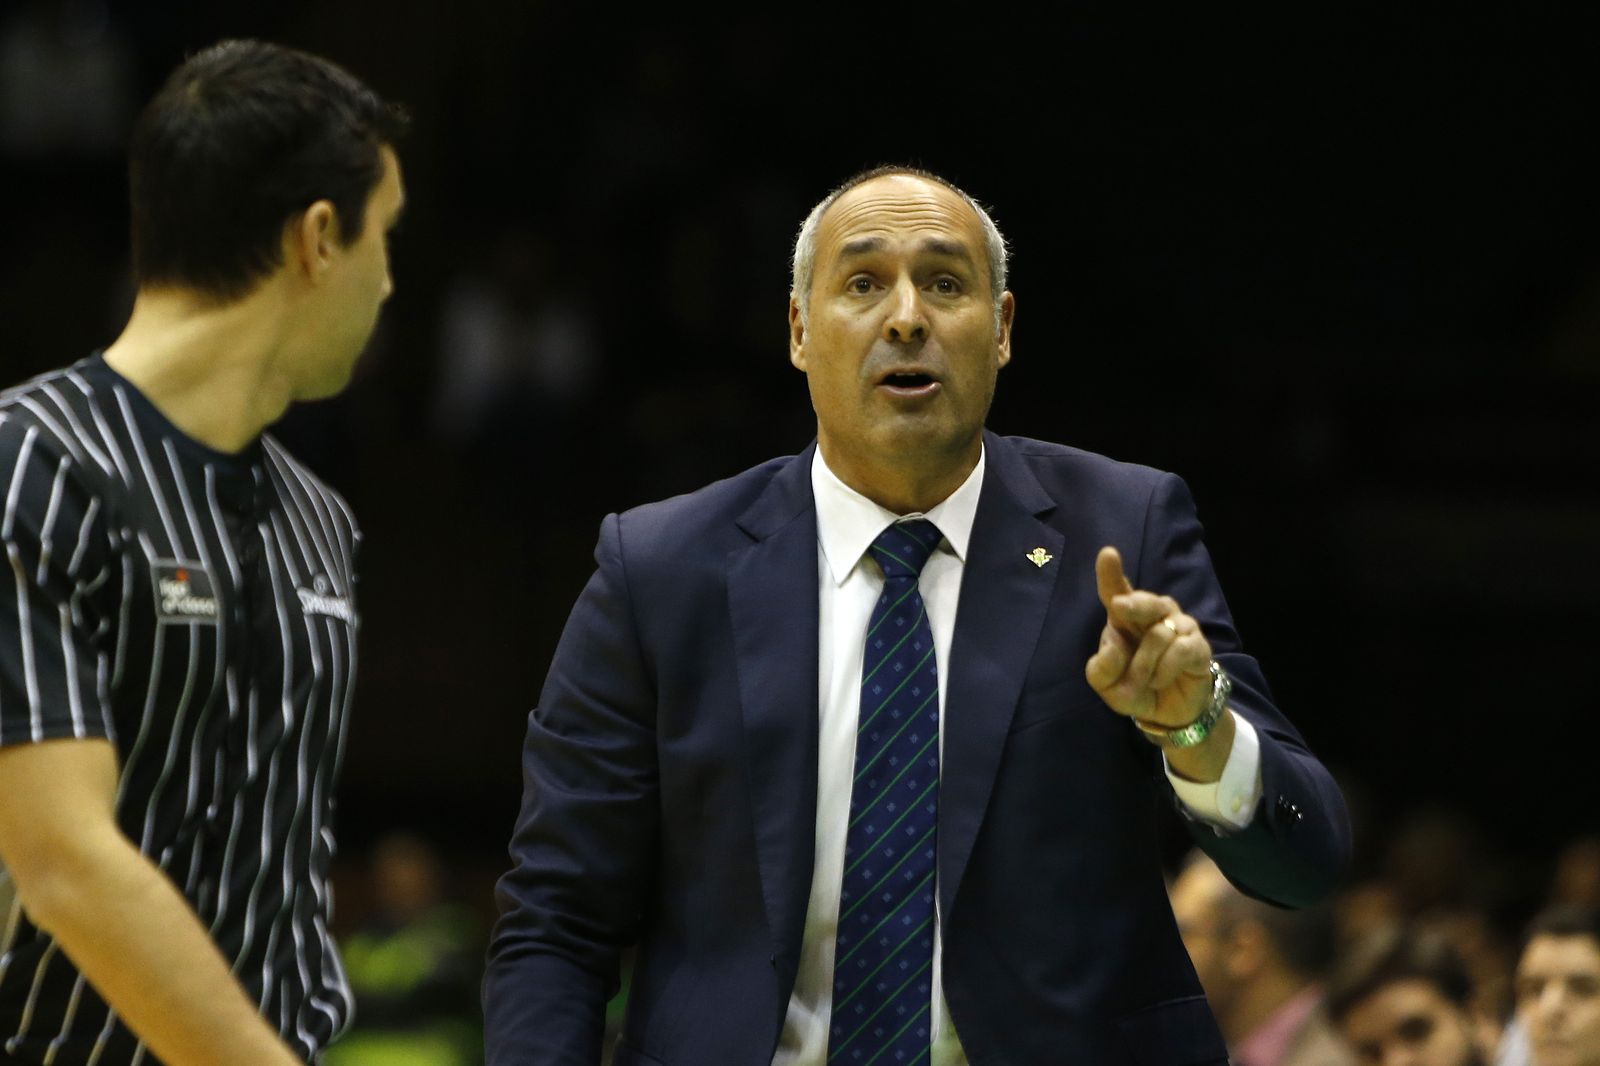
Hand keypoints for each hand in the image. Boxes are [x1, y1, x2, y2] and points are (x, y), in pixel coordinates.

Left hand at [1084, 546, 1213, 728]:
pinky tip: (1160, 680)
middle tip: (1118, 607)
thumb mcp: (1108, 686)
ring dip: (1144, 666)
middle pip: (1144, 601)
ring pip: (1158, 636)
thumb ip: (1102, 669)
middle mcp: (1153, 615)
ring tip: (1144, 682)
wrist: (1168, 712)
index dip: (1112, 574)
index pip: (1117, 591)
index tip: (1107, 554)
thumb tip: (1113, 645)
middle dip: (1132, 604)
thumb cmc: (1134, 688)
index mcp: (1125, 619)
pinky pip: (1179, 651)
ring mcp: (1179, 626)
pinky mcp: (1198, 645)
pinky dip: (1164, 671)